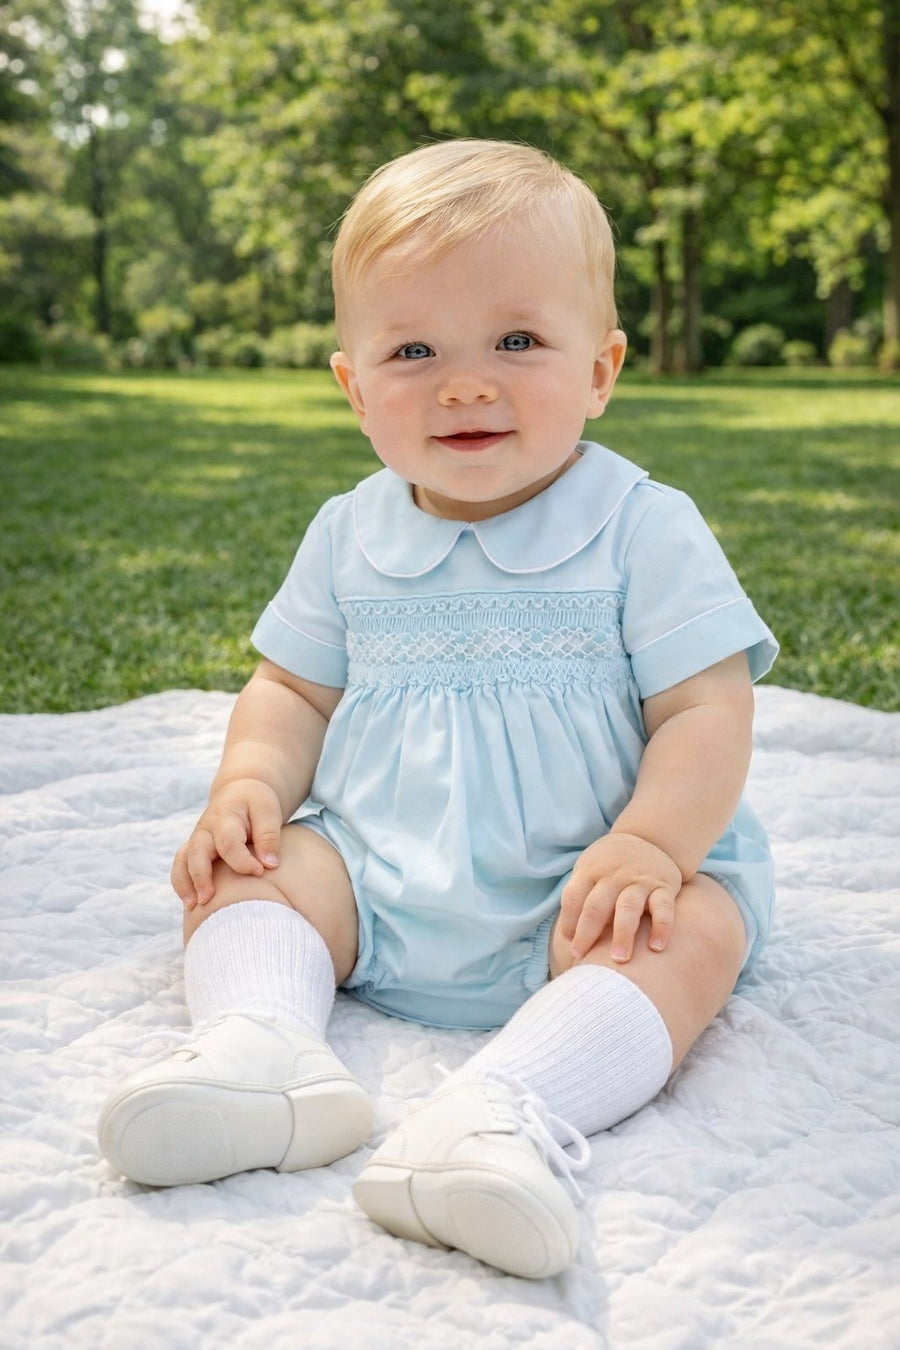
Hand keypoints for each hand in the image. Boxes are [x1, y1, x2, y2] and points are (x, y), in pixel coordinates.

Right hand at [171, 778, 283, 908]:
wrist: (239, 793)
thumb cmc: (256, 803)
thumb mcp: (268, 810)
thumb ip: (269, 836)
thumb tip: (270, 865)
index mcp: (225, 817)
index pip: (228, 843)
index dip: (243, 861)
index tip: (260, 872)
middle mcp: (205, 830)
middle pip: (196, 852)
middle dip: (201, 876)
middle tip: (208, 899)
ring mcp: (197, 840)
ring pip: (182, 861)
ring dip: (185, 884)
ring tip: (193, 907)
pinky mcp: (194, 851)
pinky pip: (181, 867)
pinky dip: (182, 885)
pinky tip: (191, 906)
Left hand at [559, 832, 682, 962]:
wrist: (651, 838)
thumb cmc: (611, 865)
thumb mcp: (591, 869)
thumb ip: (581, 897)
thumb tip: (569, 937)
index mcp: (591, 871)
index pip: (573, 897)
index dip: (569, 921)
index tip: (570, 944)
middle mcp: (614, 876)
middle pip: (596, 906)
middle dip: (587, 933)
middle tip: (581, 956)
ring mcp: (639, 881)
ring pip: (627, 908)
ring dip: (622, 935)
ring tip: (619, 959)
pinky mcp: (663, 887)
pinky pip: (663, 908)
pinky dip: (661, 927)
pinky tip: (656, 948)